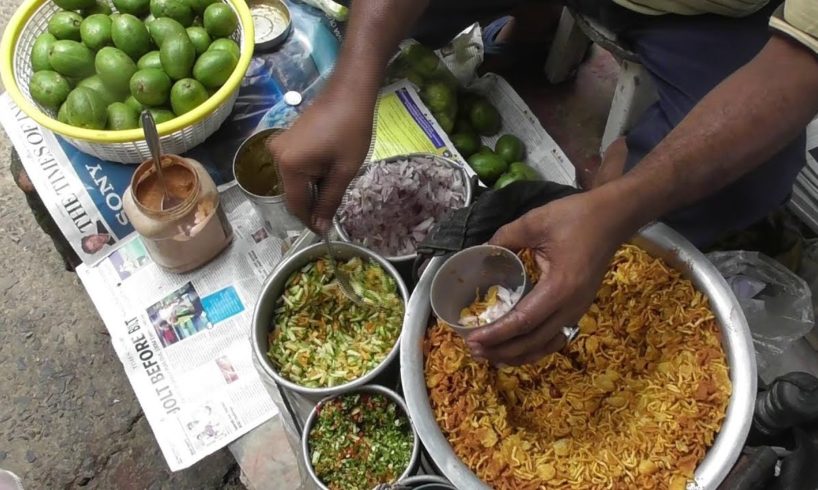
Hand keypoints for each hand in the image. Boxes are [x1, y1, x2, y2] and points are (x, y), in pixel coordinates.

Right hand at [266, 84, 373, 231]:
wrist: (349, 93)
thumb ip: (330, 201)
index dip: (310, 221)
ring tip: (335, 183)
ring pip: (295, 181)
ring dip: (312, 189)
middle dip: (313, 204)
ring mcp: (278, 147)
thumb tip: (320, 227)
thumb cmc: (351, 130)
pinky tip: (328, 170)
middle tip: (335, 207)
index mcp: (289, 166)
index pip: (296, 205)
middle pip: (293, 193)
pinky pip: (295, 168)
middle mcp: (276, 157)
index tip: (325, 232)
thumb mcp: (344, 171)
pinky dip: (310, 175)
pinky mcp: (285, 141)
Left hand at [466, 190, 633, 365]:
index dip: (496, 333)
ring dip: (517, 354)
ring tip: (490, 355)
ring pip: (545, 345)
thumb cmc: (576, 217)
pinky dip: (533, 348)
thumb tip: (479, 251)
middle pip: (533, 341)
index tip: (472, 339)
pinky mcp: (579, 308)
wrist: (614, 217)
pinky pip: (554, 337)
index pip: (523, 321)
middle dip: (502, 350)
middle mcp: (571, 306)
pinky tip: (515, 348)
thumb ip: (504, 238)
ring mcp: (578, 310)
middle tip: (473, 350)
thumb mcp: (535, 222)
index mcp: (560, 287)